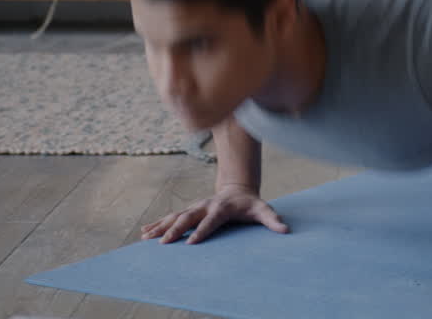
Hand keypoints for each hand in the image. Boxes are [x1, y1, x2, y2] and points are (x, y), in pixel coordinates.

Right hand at [139, 184, 288, 244]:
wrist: (238, 188)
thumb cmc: (250, 204)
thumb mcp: (263, 210)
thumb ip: (273, 219)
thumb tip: (285, 230)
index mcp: (223, 207)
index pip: (212, 220)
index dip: (203, 230)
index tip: (192, 242)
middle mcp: (206, 205)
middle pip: (189, 217)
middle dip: (177, 229)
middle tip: (165, 243)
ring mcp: (196, 206)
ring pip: (176, 215)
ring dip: (162, 226)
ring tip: (147, 237)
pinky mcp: (190, 209)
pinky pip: (172, 216)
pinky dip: (158, 223)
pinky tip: (145, 232)